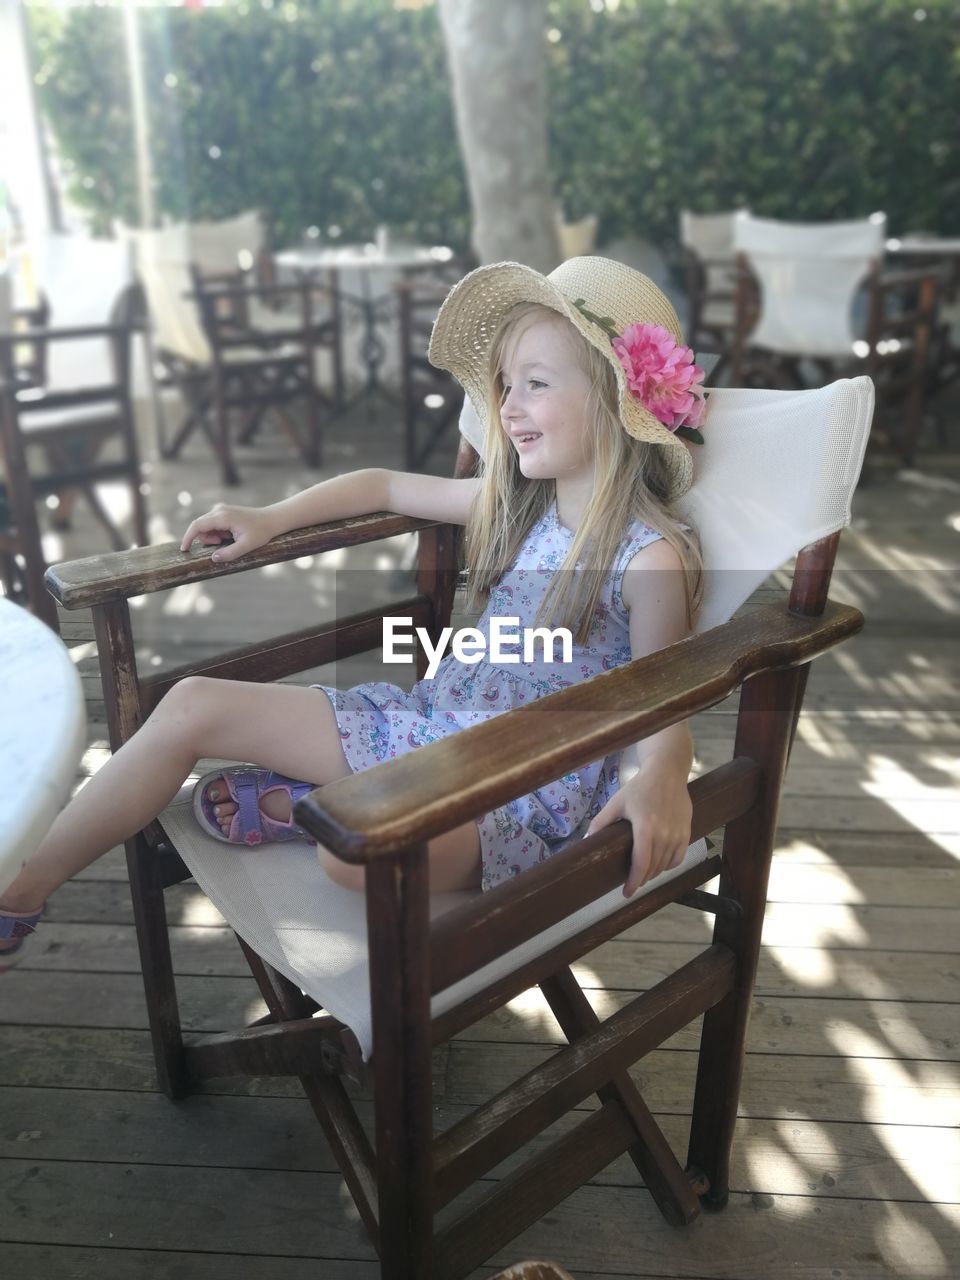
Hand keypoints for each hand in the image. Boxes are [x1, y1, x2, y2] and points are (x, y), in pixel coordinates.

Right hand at [180, 503, 277, 562]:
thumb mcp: (247, 546)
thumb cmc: (261, 532)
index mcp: (222, 516)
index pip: (197, 525)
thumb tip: (213, 558)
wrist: (271, 519)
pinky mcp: (223, 512)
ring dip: (213, 537)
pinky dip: (218, 533)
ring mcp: (221, 509)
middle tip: (222, 544)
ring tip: (229, 539)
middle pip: (200, 526)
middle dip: (207, 539)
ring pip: (206, 526)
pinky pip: (213, 524)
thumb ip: (230, 553)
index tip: (184, 550)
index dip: (188, 538)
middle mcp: (219, 510)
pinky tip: (231, 535)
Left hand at [586, 765, 691, 897]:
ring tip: (643, 873)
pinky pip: (678, 858)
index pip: (641, 864)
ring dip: (653, 873)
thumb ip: (601, 822)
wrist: (667, 773)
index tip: (626, 892)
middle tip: (631, 882)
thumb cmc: (639, 787)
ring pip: (665, 865)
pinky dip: (668, 865)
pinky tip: (659, 864)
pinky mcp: (687, 832)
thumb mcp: (617, 802)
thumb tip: (586, 841)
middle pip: (653, 868)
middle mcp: (664, 833)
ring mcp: (678, 834)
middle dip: (641, 879)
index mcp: (645, 827)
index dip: (634, 882)